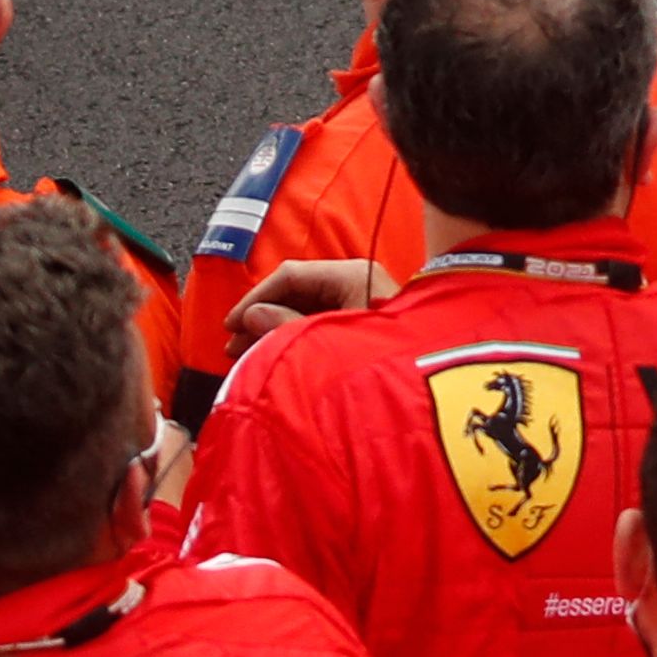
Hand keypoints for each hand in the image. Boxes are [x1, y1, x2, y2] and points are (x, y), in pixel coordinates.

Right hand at [229, 258, 399, 357]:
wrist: (425, 380)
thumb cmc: (381, 356)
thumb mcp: (329, 339)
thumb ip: (288, 326)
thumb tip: (252, 316)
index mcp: (351, 275)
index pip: (291, 275)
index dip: (256, 298)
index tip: (231, 325)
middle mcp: (356, 282)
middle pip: (296, 291)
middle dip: (261, 316)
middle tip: (234, 346)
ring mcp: (360, 301)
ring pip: (304, 308)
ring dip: (273, 329)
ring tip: (245, 355)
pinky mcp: (362, 323)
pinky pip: (317, 322)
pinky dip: (292, 336)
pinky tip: (271, 354)